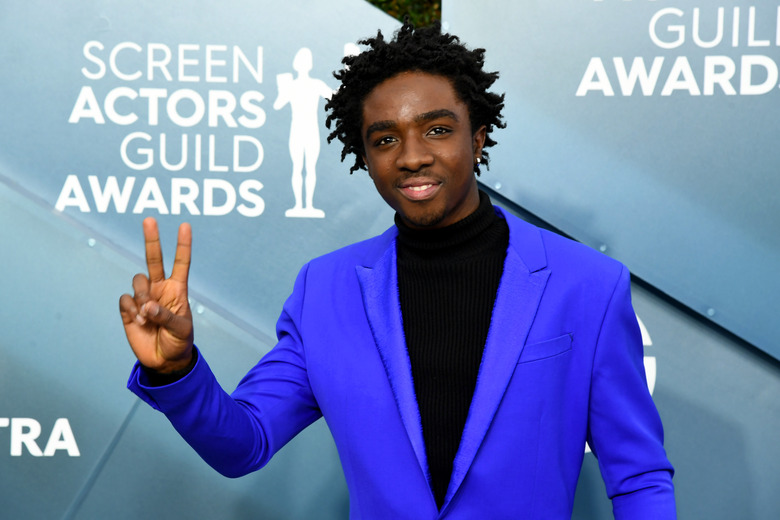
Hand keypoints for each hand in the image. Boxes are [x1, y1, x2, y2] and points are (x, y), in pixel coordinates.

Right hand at [119, 217, 193, 372]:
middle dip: (152, 239)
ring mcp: (143, 297)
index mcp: (177, 289)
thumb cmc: (179, 341)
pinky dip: (132, 310)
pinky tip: (139, 322)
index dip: (183, 245)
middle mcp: (159, 288)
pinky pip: (125, 299)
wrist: (164, 361)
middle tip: (150, 220)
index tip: (185, 226)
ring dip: (142, 295)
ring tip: (147, 315)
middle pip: (154, 259)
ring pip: (137, 281)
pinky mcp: (128, 309)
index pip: (181, 263)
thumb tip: (147, 305)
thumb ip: (165, 315)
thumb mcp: (181, 329)